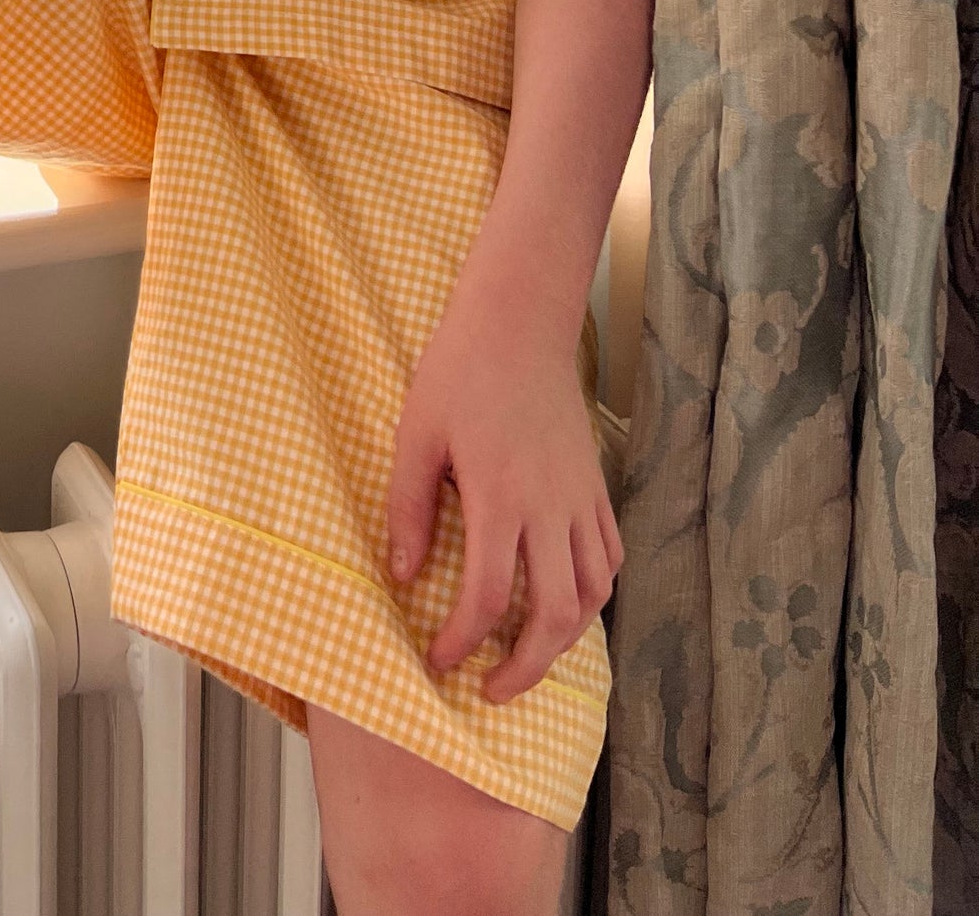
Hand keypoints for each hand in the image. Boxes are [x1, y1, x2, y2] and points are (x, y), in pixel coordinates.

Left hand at [385, 278, 621, 702]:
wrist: (518, 323)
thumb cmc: (458, 373)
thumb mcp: (415, 435)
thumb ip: (408, 510)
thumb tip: (404, 578)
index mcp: (500, 498)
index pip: (489, 598)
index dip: (463, 642)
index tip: (438, 660)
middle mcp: (549, 508)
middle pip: (555, 616)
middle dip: (526, 668)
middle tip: (491, 690)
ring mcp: (580, 499)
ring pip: (593, 595)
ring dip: (564, 640)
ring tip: (528, 657)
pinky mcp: (596, 486)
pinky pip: (609, 557)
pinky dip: (593, 593)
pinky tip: (565, 600)